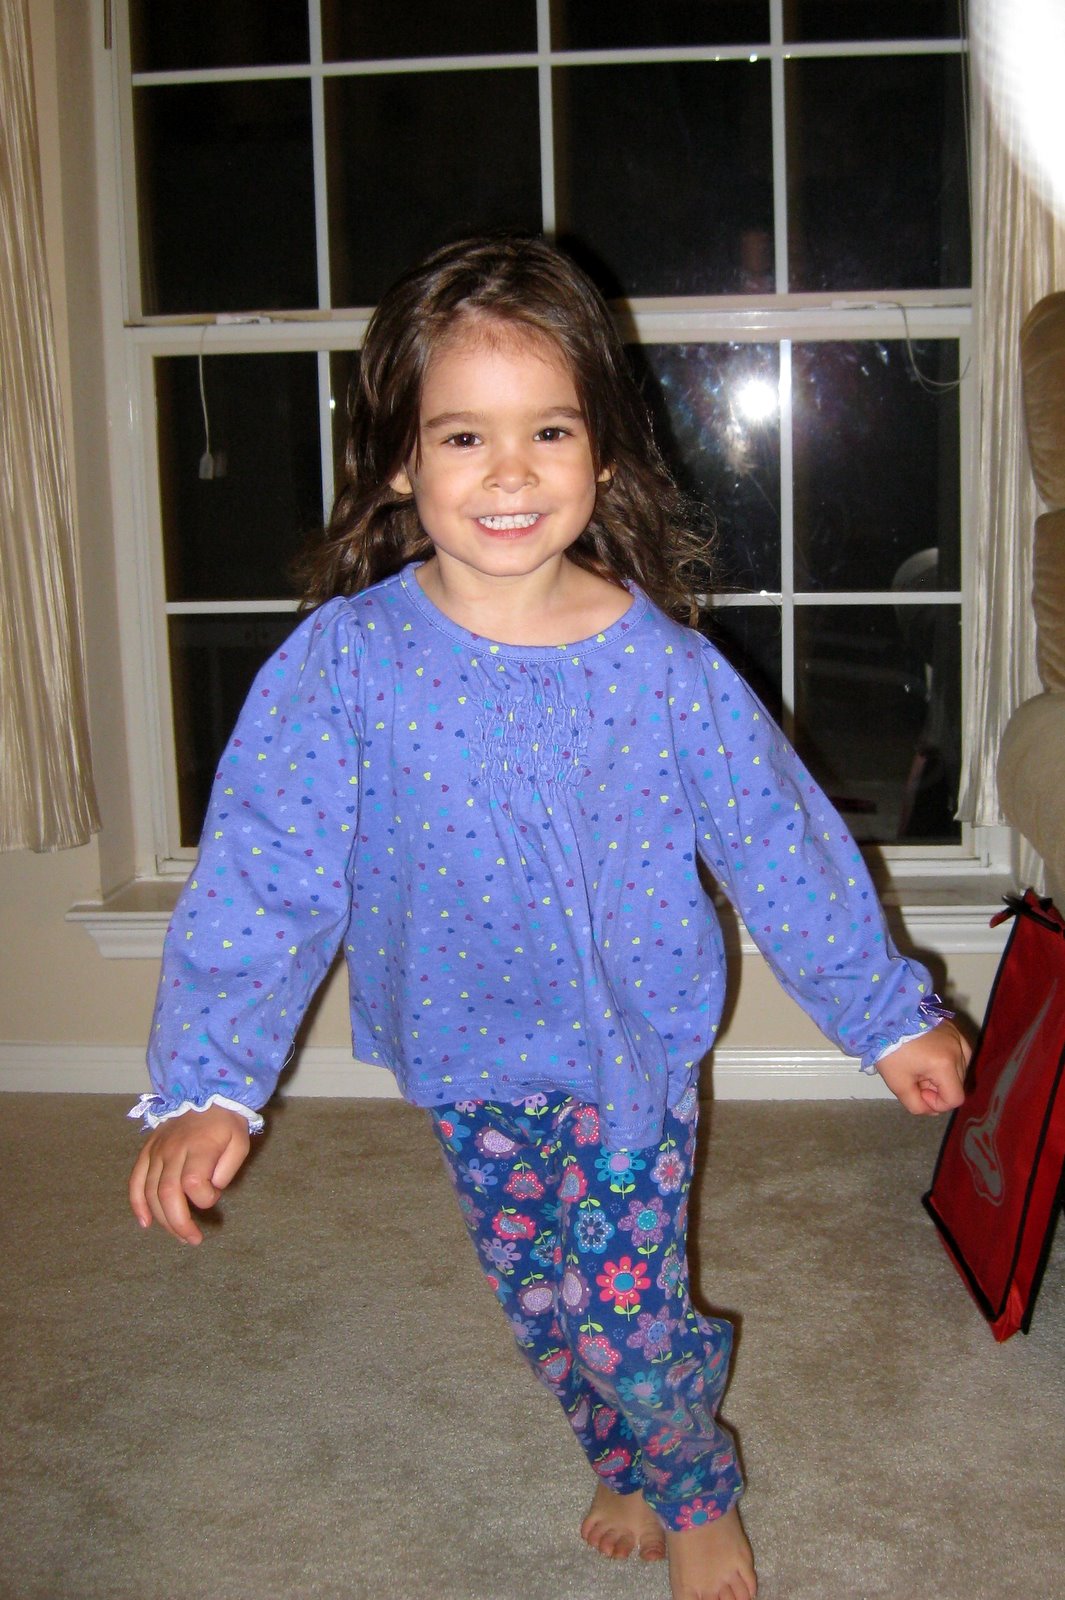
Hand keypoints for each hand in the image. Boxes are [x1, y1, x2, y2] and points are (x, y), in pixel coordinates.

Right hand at [129, 1105, 251, 1244]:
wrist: (205, 1094)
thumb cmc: (225, 1123)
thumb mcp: (240, 1141)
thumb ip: (229, 1168)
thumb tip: (212, 1187)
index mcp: (198, 1147)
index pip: (194, 1183)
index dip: (205, 1198)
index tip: (215, 1195)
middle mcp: (172, 1151)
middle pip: (167, 1193)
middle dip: (178, 1223)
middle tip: (192, 1239)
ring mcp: (156, 1152)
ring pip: (151, 1192)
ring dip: (162, 1219)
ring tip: (178, 1235)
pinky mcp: (147, 1152)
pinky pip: (135, 1181)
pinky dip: (137, 1204)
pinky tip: (146, 1222)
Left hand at [875, 1020, 970, 1114]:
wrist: (885, 1016)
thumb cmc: (890, 1050)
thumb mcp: (898, 1084)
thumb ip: (917, 1105)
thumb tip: (931, 1109)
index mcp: (946, 1064)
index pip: (955, 1099)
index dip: (937, 1103)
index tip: (918, 1091)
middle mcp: (959, 1050)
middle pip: (957, 1085)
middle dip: (937, 1088)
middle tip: (915, 1078)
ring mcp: (958, 1038)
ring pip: (960, 1070)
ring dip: (942, 1075)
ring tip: (920, 1065)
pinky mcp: (954, 1029)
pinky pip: (959, 1053)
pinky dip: (947, 1060)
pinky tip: (930, 1056)